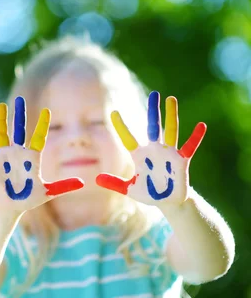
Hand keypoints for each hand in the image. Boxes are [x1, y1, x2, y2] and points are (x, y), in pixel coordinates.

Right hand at [0, 97, 83, 212]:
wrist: (9, 207)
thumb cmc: (28, 199)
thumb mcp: (48, 192)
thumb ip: (64, 186)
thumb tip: (83, 183)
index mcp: (32, 157)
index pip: (39, 137)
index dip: (43, 124)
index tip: (47, 110)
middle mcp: (18, 153)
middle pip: (19, 129)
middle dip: (19, 114)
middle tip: (20, 99)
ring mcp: (5, 156)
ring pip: (2, 134)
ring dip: (1, 120)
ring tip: (1, 106)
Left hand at [96, 91, 205, 205]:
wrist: (168, 202)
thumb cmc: (148, 193)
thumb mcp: (129, 189)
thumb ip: (114, 183)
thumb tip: (96, 179)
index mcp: (140, 155)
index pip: (128, 138)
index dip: (121, 126)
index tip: (114, 112)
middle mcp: (154, 150)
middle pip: (152, 127)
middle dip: (153, 111)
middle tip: (154, 94)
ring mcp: (168, 153)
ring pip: (171, 130)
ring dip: (171, 115)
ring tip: (171, 99)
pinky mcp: (182, 161)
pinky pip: (189, 147)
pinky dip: (195, 137)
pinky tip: (201, 125)